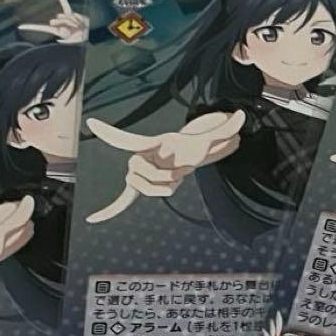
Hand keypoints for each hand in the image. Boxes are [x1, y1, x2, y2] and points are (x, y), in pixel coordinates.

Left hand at [18, 0, 88, 44]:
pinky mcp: (71, 14)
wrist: (90, 33)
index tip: (20, 27)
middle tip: (70, 29)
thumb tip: (57, 29)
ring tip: (78, 27)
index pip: (41, 28)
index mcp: (56, 31)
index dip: (31, 27)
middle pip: (57, 20)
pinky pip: (67, 8)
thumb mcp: (71, 40)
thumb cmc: (80, 39)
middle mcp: (58, 24)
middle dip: (63, 22)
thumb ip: (64, 36)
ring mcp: (64, 19)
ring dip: (73, 22)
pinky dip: (65, 4)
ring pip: (65, 16)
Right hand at [85, 110, 245, 222]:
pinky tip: (95, 219)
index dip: (111, 133)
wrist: (185, 156)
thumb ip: (225, 129)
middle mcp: (137, 158)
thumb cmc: (193, 147)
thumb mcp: (209, 139)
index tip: (92, 122)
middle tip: (181, 170)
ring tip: (174, 178)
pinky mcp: (139, 188)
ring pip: (146, 190)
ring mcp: (137, 174)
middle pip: (145, 175)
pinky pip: (122, 201)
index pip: (128, 140)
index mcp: (149, 144)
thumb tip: (243, 116)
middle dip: (167, 176)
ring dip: (165, 188)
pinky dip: (110, 211)